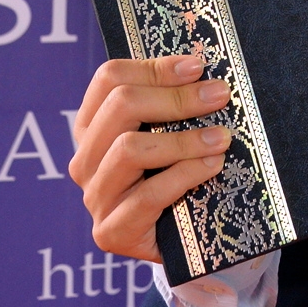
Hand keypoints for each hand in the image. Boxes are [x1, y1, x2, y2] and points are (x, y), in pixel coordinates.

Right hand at [68, 56, 232, 262]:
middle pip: (120, 106)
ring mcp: (95, 196)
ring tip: (222, 138)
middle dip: (177, 98)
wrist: (181, 239)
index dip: (155, 67)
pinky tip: (213, 165)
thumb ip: (174, 102)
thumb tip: (203, 67)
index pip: (110, 79)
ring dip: (183, 139)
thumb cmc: (176, 173)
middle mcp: (86, 158)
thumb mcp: (171, 132)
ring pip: (129, 149)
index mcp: (93, 125)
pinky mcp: (111, 231)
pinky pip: (147, 195)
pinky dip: (185, 175)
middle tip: (219, 96)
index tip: (197, 67)